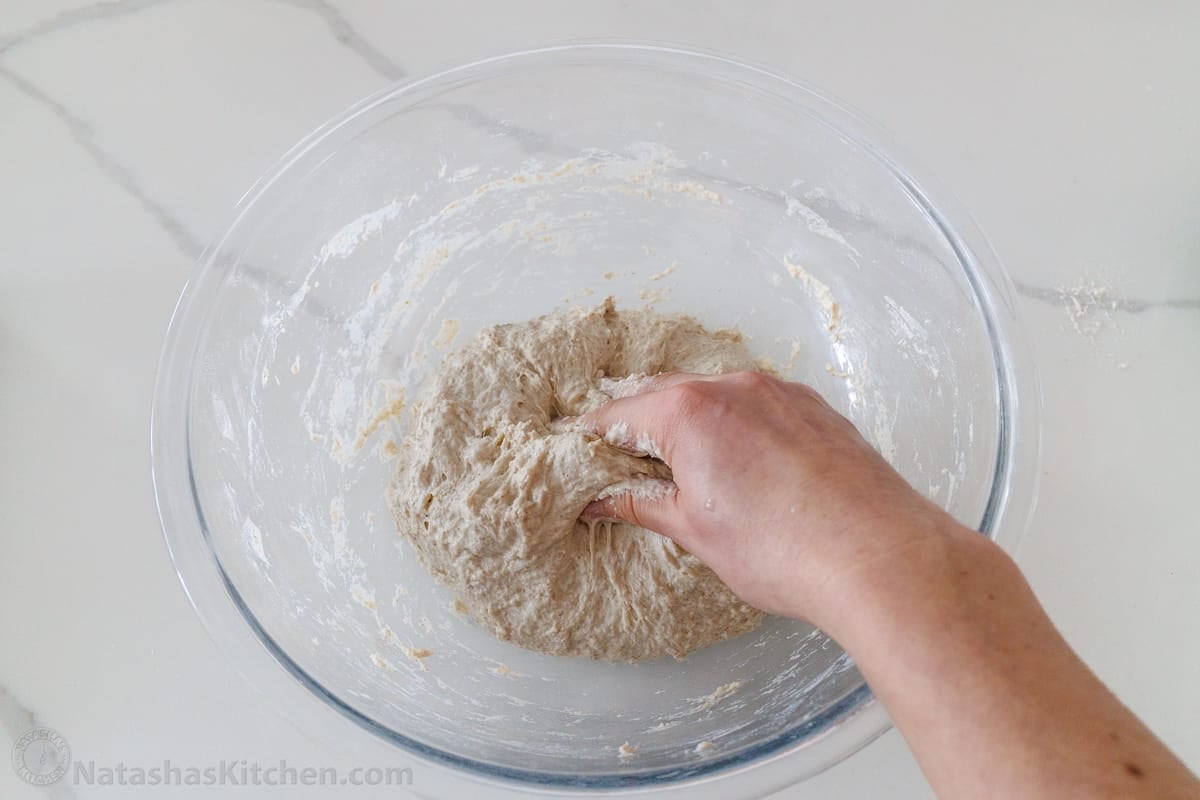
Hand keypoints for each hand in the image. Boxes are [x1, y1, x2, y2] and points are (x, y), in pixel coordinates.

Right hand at [579, 371, 958, 624]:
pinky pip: (758, 405)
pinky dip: (736, 425)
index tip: (580, 456)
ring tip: (683, 469)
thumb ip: (641, 504)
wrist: (880, 556)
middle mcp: (733, 386)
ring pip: (716, 396)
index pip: (620, 414)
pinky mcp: (815, 409)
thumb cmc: (785, 548)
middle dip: (640, 426)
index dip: (594, 438)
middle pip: (665, 396)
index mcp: (689, 410)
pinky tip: (740, 465)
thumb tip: (602, 500)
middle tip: (623, 466)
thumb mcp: (695, 529)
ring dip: (691, 424)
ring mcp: (780, 393)